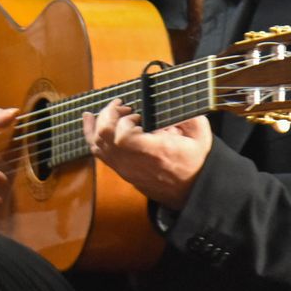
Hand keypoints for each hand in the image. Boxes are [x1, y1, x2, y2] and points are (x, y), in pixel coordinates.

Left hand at [82, 100, 210, 209]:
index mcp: (156, 152)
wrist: (192, 190)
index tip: (137, 113)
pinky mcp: (122, 171)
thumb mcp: (200, 134)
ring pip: (96, 144)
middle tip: (123, 107)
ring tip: (111, 110)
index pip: (123, 136)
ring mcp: (126, 168)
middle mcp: (135, 163)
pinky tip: (90, 119)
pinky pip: (98, 152)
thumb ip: (186, 113)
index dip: (124, 120)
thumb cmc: (196, 161)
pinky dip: (91, 134)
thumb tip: (166, 100)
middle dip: (109, 115)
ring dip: (100, 122)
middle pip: (104, 137)